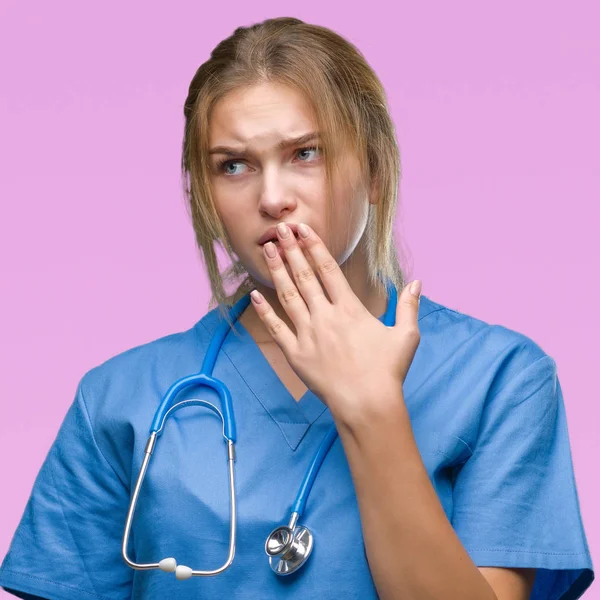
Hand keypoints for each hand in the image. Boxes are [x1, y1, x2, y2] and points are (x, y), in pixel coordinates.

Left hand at [249, 222, 421, 420]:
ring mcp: (308, 334)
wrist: (367, 404)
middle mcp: (326, 316)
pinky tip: (255, 294)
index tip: (303, 229)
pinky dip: (264, 311)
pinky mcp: (296, 354)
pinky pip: (277, 328)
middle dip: (291, 250)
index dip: (314, 246)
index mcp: (350, 309)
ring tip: (268, 250)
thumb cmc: (388, 371)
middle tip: (279, 229)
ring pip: (288, 296)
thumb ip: (409, 306)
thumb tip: (417, 282)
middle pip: (305, 276)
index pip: (328, 269)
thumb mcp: (406, 336)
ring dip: (277, 271)